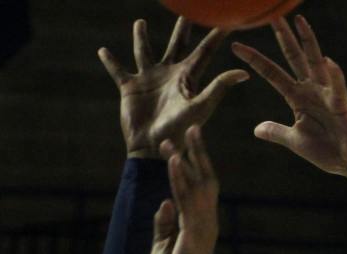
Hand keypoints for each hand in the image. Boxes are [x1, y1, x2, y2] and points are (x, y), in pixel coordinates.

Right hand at [98, 18, 247, 159]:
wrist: (154, 148)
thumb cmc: (180, 131)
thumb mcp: (201, 107)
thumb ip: (218, 88)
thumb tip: (243, 73)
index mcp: (188, 77)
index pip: (204, 52)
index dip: (215, 37)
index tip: (227, 20)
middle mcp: (169, 74)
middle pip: (177, 44)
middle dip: (181, 28)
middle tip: (185, 10)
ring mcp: (148, 79)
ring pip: (144, 51)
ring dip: (141, 37)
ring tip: (140, 22)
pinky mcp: (129, 88)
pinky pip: (117, 70)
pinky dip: (110, 61)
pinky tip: (102, 50)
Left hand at [149, 126, 221, 253]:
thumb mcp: (163, 244)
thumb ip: (165, 223)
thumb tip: (165, 202)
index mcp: (201, 222)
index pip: (199, 188)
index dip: (193, 165)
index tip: (183, 145)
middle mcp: (207, 219)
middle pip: (205, 179)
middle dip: (199, 154)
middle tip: (193, 128)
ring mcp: (203, 224)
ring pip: (196, 185)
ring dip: (187, 160)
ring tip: (177, 140)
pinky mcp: (194, 230)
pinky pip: (187, 198)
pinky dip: (180, 178)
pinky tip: (174, 162)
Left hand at [235, 16, 346, 177]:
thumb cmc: (330, 151)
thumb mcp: (296, 142)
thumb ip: (277, 132)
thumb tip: (256, 129)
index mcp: (298, 98)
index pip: (272, 73)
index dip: (255, 59)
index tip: (236, 46)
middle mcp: (312, 90)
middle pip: (294, 57)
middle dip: (283, 37)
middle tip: (272, 15)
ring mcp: (328, 95)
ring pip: (316, 63)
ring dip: (308, 42)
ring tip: (299, 21)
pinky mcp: (343, 106)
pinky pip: (337, 89)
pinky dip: (334, 76)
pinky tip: (329, 61)